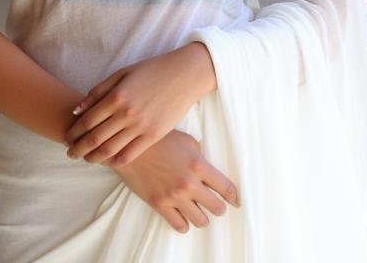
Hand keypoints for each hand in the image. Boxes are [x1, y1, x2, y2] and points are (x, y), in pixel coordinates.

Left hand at [64, 44, 215, 166]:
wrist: (184, 75)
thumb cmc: (151, 70)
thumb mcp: (122, 73)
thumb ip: (98, 91)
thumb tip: (77, 109)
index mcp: (117, 96)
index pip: (87, 121)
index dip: (73, 132)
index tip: (66, 138)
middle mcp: (127, 114)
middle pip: (95, 138)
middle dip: (78, 148)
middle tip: (69, 154)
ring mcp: (141, 127)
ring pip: (110, 149)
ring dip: (94, 157)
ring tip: (86, 159)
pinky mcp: (154, 136)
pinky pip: (130, 154)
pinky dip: (115, 161)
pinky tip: (108, 161)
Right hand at [106, 129, 239, 233]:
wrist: (130, 147)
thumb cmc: (159, 140)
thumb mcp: (186, 140)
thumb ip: (200, 156)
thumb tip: (208, 169)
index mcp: (198, 164)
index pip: (226, 188)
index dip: (234, 196)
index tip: (236, 200)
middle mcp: (189, 183)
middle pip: (217, 208)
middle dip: (218, 206)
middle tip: (214, 203)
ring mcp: (174, 196)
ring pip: (201, 221)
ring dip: (202, 216)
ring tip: (198, 209)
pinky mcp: (160, 205)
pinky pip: (179, 226)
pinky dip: (184, 223)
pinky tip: (183, 215)